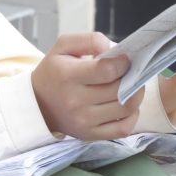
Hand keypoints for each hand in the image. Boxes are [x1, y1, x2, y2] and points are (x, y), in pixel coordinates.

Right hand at [31, 32, 145, 140]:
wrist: (39, 103)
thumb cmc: (55, 71)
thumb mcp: (63, 46)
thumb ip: (89, 40)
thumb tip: (113, 49)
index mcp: (67, 75)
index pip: (107, 70)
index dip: (123, 63)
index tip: (125, 59)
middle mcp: (75, 100)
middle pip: (119, 90)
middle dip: (132, 77)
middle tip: (132, 71)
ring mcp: (83, 121)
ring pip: (125, 109)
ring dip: (136, 95)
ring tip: (131, 86)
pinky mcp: (90, 134)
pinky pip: (123, 129)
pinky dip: (132, 116)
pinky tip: (126, 104)